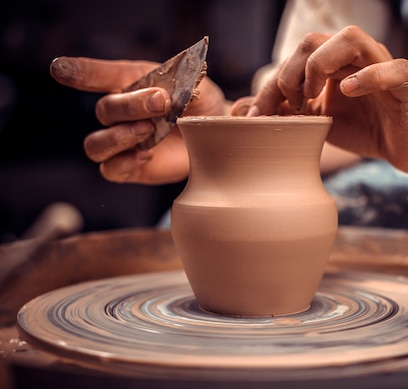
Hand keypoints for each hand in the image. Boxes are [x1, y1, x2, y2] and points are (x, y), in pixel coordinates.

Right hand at [50, 57, 224, 183]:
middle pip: (105, 110)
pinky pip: (111, 169)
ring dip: (119, 136)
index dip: (81, 73)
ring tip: (148, 131)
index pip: (101, 75)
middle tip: (161, 103)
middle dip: (131, 106)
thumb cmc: (203, 108)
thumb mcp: (200, 90)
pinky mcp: (131, 167)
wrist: (216, 138)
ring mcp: (123, 141)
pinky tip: (146, 154)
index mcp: (132, 84)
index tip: (59, 69)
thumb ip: (187, 85)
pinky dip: (124, 162)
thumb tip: (175, 91)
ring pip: (96, 143)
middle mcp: (121, 113)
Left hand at [245, 25, 407, 172]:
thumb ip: (288, 112)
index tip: (258, 116)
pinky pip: (391, 69)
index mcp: (333, 62)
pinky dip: (368, 77)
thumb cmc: (365, 129)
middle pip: (313, 40)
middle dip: (291, 73)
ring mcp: (382, 65)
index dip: (271, 86)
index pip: (294, 59)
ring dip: (321, 65)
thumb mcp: (319, 122)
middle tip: (290, 108)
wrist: (407, 146)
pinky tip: (347, 92)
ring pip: (350, 39)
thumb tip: (242, 111)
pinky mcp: (405, 83)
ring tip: (312, 98)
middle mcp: (356, 56)